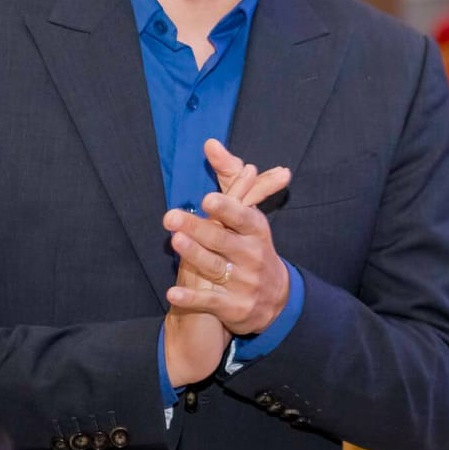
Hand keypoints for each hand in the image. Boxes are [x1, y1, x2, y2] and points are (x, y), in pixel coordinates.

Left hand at [163, 142, 292, 338]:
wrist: (276, 299)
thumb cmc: (252, 246)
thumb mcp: (248, 214)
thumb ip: (229, 178)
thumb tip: (209, 143)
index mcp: (256, 230)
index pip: (242, 217)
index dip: (226, 209)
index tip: (207, 200)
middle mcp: (252, 255)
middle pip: (222, 240)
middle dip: (198, 229)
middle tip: (172, 217)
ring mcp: (243, 283)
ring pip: (214, 267)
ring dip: (194, 255)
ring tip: (175, 242)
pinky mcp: (233, 306)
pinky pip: (209, 301)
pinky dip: (190, 297)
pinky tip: (172, 292)